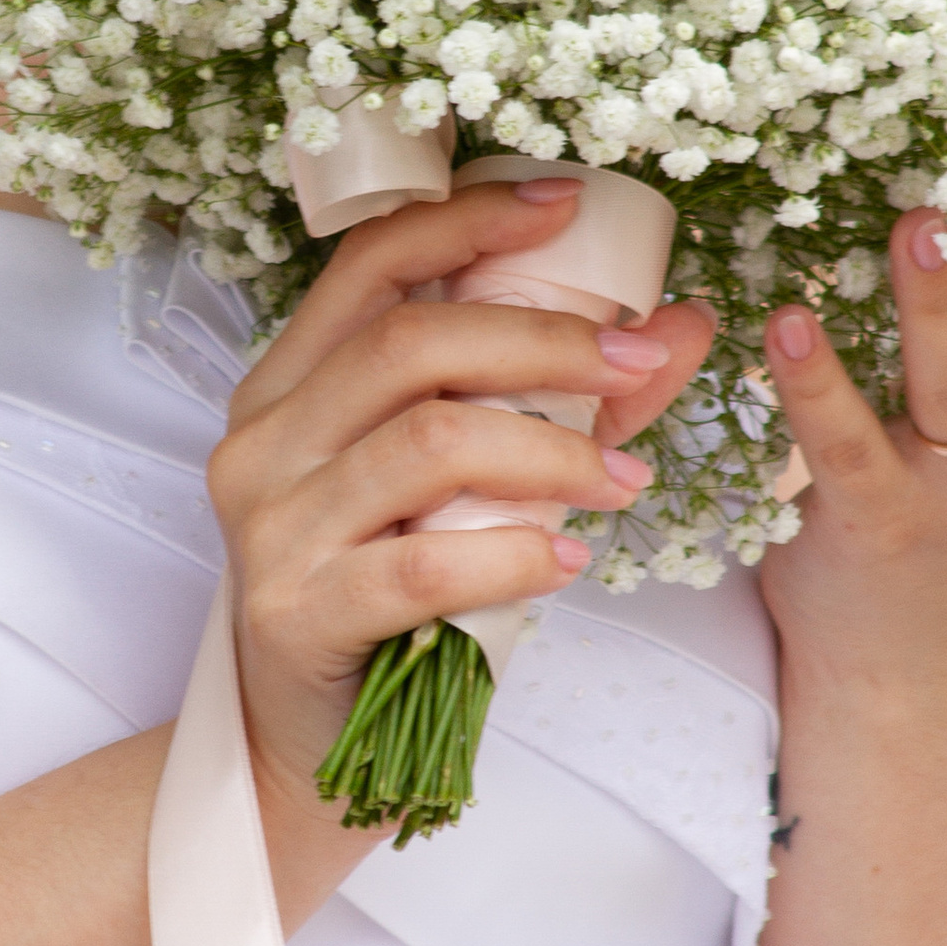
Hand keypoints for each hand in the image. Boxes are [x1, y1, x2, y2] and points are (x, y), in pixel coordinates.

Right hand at [208, 178, 716, 909]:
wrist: (304, 744)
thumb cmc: (388, 595)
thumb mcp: (464, 485)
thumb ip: (566, 401)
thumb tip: (683, 322)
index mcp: (288, 384)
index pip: (368, 263)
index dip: (468, 220)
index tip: (565, 201)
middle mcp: (263, 439)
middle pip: (410, 345)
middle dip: (545, 341)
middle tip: (639, 362)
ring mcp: (269, 527)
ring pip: (426, 445)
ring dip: (549, 451)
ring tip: (624, 478)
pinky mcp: (295, 611)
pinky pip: (419, 566)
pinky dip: (513, 553)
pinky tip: (568, 558)